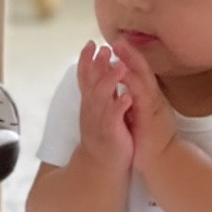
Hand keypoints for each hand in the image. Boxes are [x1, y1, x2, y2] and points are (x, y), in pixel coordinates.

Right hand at [76, 40, 132, 172]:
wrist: (100, 167)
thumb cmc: (102, 137)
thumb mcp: (97, 112)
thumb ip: (99, 93)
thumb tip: (100, 73)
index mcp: (90, 103)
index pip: (85, 77)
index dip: (86, 61)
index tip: (90, 44)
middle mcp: (92, 110)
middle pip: (92, 83)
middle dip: (97, 65)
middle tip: (104, 49)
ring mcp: (100, 121)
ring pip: (102, 98)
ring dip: (110, 82)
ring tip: (119, 66)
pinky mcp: (111, 133)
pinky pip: (114, 118)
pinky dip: (119, 107)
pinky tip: (126, 97)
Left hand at [110, 37, 174, 173]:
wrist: (163, 162)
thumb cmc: (152, 142)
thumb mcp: (143, 118)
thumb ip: (137, 105)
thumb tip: (129, 95)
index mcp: (149, 99)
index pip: (140, 74)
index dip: (131, 59)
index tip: (119, 45)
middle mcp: (153, 98)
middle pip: (143, 70)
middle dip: (130, 54)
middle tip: (118, 39)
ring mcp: (153, 106)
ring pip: (143, 77)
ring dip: (131, 61)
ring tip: (119, 47)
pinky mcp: (150, 116)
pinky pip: (142, 95)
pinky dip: (133, 82)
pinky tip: (124, 71)